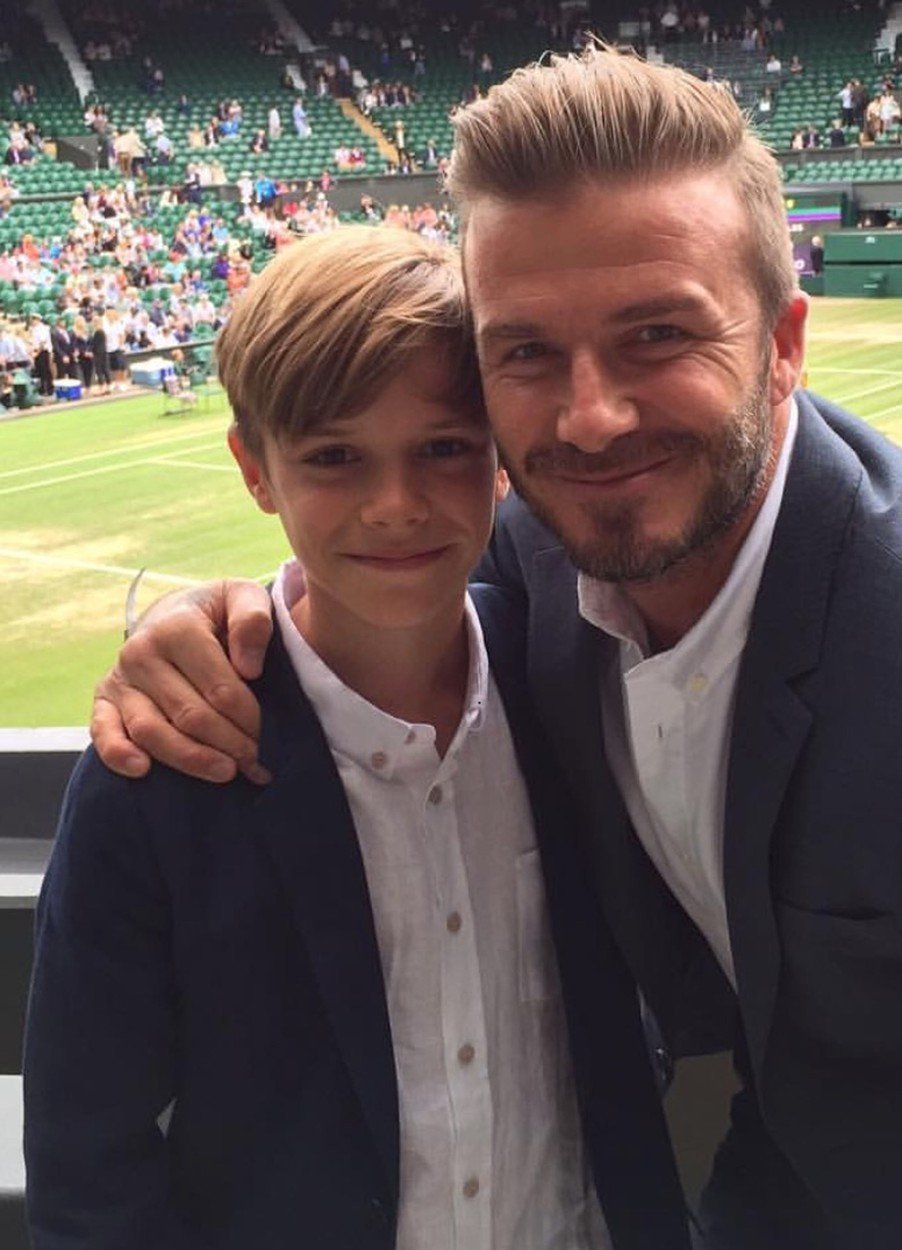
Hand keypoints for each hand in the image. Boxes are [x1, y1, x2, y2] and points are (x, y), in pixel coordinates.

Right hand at [91, 579, 272, 783]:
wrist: (174, 613)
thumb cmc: (217, 612)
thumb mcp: (243, 598)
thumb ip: (254, 619)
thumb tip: (249, 667)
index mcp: (177, 628)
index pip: (219, 689)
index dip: (249, 719)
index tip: (268, 736)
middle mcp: (141, 653)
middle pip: (190, 715)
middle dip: (229, 744)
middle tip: (257, 761)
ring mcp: (120, 679)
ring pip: (152, 731)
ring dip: (191, 759)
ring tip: (227, 772)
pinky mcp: (105, 700)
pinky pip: (104, 733)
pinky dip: (118, 755)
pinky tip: (144, 771)